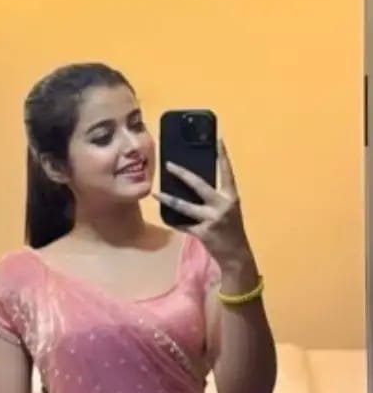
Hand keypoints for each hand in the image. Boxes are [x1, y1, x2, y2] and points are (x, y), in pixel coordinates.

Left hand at [154, 140, 251, 267]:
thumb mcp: (228, 209)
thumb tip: (192, 184)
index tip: (218, 139)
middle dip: (182, 174)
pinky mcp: (203, 233)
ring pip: (185, 206)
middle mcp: (222, 205)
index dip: (223, 155)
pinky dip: (174, 221)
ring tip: (155, 193)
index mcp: (231, 196)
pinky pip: (183, 225)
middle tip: (168, 164)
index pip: (227, 172)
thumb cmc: (231, 229)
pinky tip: (165, 216)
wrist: (236, 254)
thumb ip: (215, 197)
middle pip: (199, 185)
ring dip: (168, 199)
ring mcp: (212, 219)